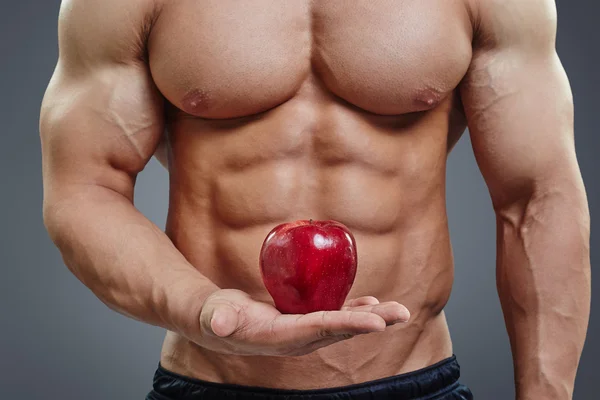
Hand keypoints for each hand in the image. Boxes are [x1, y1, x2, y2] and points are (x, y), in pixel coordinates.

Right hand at [197, 289, 409, 355]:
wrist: (218, 324)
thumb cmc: (215, 316)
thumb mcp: (215, 316)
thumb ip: (218, 318)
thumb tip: (220, 322)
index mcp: (282, 337)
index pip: (321, 329)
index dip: (349, 324)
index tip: (378, 322)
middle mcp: (299, 339)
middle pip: (341, 329)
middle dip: (373, 322)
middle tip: (402, 313)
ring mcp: (303, 332)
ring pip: (343, 324)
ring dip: (371, 317)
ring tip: (397, 310)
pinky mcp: (303, 322)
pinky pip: (334, 316)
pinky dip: (354, 309)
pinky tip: (370, 302)